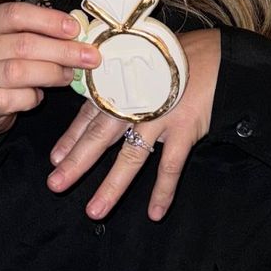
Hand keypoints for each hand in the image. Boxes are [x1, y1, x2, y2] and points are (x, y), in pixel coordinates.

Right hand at [0, 2, 101, 147]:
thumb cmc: (1, 65)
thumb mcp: (12, 41)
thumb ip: (37, 33)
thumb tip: (77, 31)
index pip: (15, 14)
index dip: (48, 20)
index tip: (75, 29)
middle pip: (23, 44)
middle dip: (62, 50)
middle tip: (89, 57)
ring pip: (19, 72)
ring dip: (52, 73)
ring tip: (69, 75)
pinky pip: (14, 99)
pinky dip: (32, 98)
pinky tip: (38, 96)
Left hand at [46, 29, 220, 218]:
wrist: (215, 57)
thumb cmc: (174, 60)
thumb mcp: (139, 64)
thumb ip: (118, 83)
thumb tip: (93, 99)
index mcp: (121, 86)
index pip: (89, 114)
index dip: (71, 137)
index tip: (54, 159)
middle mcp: (134, 103)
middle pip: (99, 137)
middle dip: (76, 162)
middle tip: (55, 184)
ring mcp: (158, 117)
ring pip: (130, 157)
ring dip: (111, 186)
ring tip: (94, 211)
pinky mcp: (183, 129)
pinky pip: (170, 166)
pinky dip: (163, 191)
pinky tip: (155, 213)